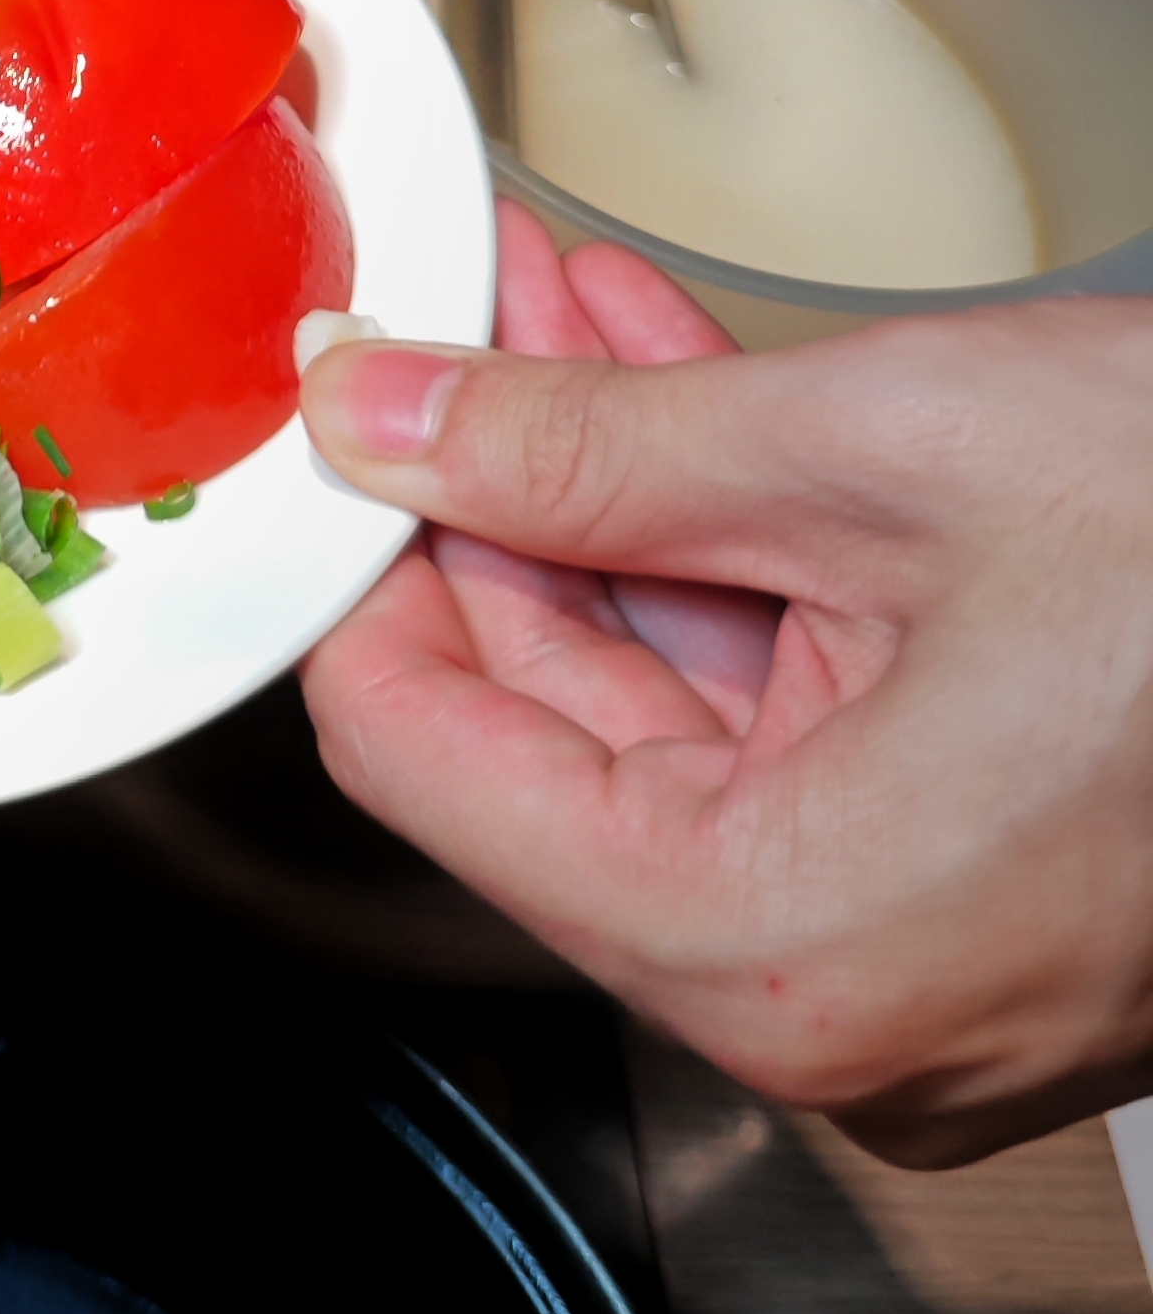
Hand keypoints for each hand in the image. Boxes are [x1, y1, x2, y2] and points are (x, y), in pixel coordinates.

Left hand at [298, 204, 1152, 1163]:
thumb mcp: (876, 454)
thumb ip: (582, 449)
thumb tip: (384, 419)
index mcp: (774, 946)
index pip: (420, 758)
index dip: (361, 561)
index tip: (337, 421)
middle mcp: (830, 1005)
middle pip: (540, 728)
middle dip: (489, 492)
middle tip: (444, 315)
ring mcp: (914, 964)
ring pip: (667, 701)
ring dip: (603, 493)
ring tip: (547, 308)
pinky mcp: (977, 896)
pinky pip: (789, 717)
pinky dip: (727, 553)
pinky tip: (668, 391)